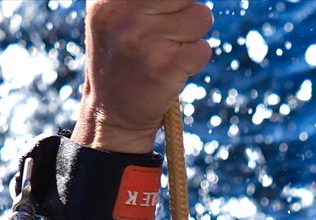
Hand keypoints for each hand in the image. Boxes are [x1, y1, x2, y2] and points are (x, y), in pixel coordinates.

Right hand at [73, 0, 213, 152]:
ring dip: (192, 35)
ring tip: (167, 49)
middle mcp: (124, 16)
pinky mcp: (165, 67)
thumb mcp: (115, 13)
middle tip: (168, 27)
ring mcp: (144, 41)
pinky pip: (203, 49)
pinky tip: (172, 69)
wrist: (112, 114)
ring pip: (201, 17)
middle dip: (185, 8)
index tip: (172, 6)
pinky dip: (195, 60)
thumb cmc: (121, 55)